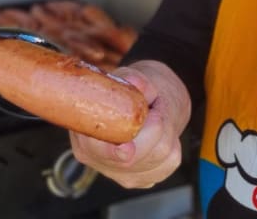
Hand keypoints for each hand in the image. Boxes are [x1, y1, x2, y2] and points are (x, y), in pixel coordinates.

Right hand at [69, 59, 190, 188]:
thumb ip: (133, 79)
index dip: (111, 151)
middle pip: (133, 158)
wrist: (146, 104)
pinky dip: (172, 142)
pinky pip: (169, 161)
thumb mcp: (128, 77)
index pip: (95, 150)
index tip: (126, 147)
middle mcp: (100, 161)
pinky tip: (161, 131)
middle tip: (156, 109)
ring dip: (165, 131)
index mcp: (84, 138)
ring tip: (157, 112)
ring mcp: (123, 174)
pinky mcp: (147, 178)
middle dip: (152, 131)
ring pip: (156, 158)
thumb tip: (136, 82)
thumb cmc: (130, 91)